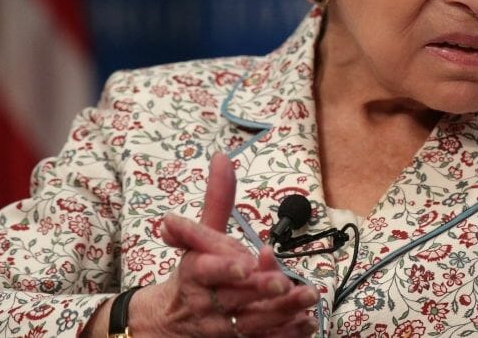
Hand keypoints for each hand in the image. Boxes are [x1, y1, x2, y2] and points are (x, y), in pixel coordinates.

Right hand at [130, 152, 319, 336]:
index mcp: (194, 273)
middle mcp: (206, 302)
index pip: (205, 271)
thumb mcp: (199, 236)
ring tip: (308, 298)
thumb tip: (222, 157)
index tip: (245, 265)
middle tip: (285, 282)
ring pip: (251, 322)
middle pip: (235, 298)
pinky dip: (284, 333)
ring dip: (281, 313)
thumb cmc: (191, 272)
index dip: (224, 269)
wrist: (169, 321)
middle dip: (261, 290)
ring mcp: (221, 327)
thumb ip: (217, 199)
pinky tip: (306, 323)